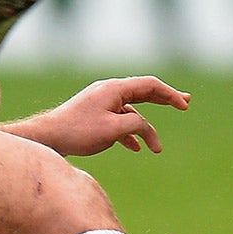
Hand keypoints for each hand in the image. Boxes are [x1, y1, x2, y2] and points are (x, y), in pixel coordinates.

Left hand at [7, 76, 189, 156]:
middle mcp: (109, 92)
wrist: (47, 138)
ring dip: (144, 129)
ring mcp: (101, 103)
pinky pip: (118, 121)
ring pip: (131, 112)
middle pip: (143, 93)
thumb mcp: (113, 129)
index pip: (150, 85)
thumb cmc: (78, 132)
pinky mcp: (94, 116)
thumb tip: (146, 127)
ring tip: (156, 148)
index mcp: (115, 89)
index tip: (184, 105)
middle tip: (184, 103)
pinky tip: (134, 148)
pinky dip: (129, 133)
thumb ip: (137, 124)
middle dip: (164, 100)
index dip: (170, 94)